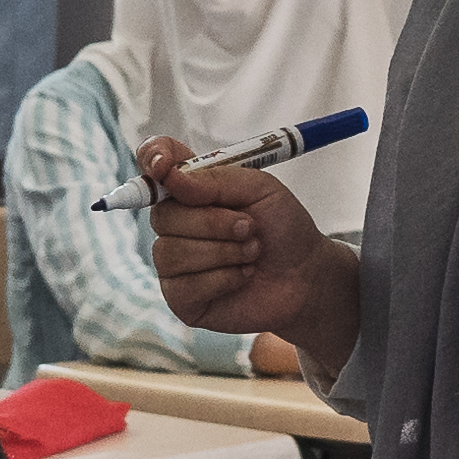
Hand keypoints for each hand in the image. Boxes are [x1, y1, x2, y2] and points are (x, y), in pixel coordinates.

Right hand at [145, 148, 358, 376]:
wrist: (306, 275)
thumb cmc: (282, 228)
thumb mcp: (261, 189)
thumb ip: (216, 180)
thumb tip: (172, 178)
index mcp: (191, 189)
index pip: (153, 162)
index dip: (152, 159)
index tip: (165, 167)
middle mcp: (176, 224)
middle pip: (162, 216)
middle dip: (212, 222)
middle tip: (250, 228)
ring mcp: (174, 263)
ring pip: (171, 252)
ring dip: (223, 252)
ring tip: (251, 253)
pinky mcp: (182, 299)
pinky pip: (184, 286)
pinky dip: (223, 279)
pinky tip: (242, 276)